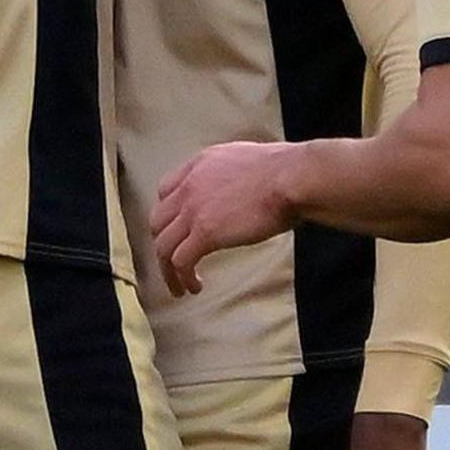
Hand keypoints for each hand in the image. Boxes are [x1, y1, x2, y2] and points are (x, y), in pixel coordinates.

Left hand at [149, 141, 300, 296]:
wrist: (291, 178)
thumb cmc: (286, 171)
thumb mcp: (246, 161)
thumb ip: (232, 175)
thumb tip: (242, 192)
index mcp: (201, 165)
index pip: (166, 190)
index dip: (168, 215)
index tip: (176, 231)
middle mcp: (190, 185)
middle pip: (158, 221)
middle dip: (163, 244)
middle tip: (172, 262)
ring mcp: (194, 209)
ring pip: (163, 245)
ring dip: (167, 270)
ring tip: (178, 287)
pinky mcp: (205, 233)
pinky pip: (180, 261)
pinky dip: (183, 278)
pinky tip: (195, 286)